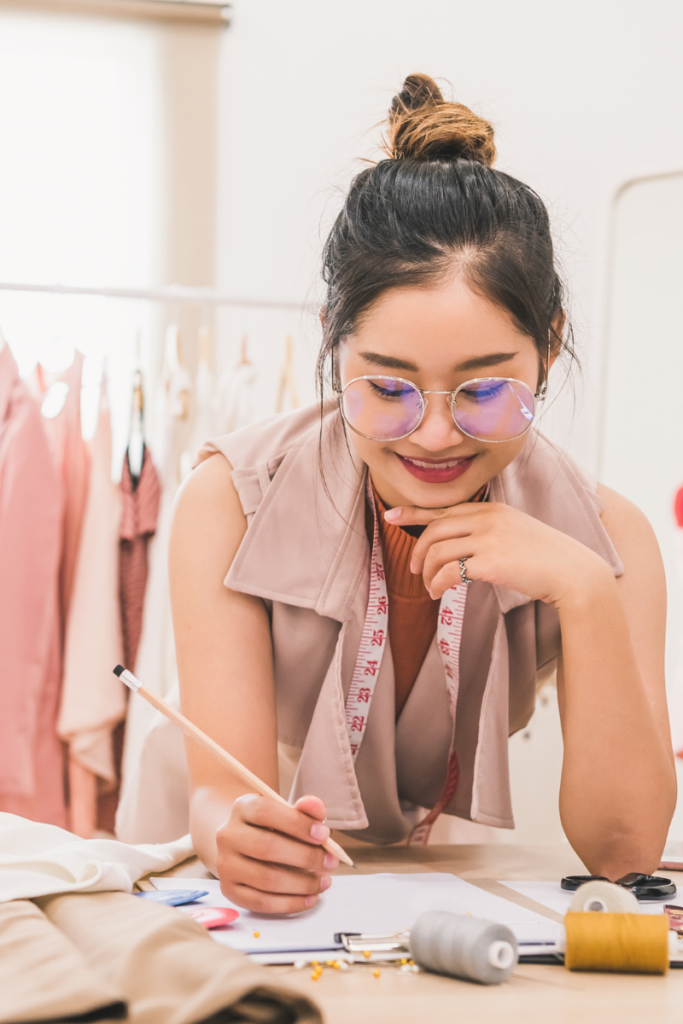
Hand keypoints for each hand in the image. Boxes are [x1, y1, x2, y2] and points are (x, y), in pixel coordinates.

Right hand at [215, 794, 338, 913]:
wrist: (245, 845)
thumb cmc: (274, 828)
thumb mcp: (288, 812)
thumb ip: (305, 809)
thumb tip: (317, 809)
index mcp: (242, 808)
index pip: (265, 811)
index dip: (297, 823)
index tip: (323, 835)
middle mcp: (228, 835)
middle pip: (266, 847)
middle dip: (305, 857)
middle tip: (330, 862)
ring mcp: (226, 865)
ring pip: (266, 879)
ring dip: (302, 884)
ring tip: (324, 882)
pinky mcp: (230, 890)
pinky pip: (261, 902)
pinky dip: (290, 903)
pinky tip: (309, 897)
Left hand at [385, 501, 611, 607]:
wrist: (573, 573)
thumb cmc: (546, 559)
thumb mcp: (516, 533)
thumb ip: (489, 532)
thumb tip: (460, 548)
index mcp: (492, 509)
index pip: (445, 508)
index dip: (415, 512)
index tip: (392, 516)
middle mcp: (488, 518)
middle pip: (435, 529)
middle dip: (418, 550)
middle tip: (414, 570)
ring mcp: (488, 538)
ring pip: (438, 551)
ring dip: (426, 573)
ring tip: (429, 589)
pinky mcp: (490, 562)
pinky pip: (448, 572)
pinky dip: (437, 585)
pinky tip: (438, 595)